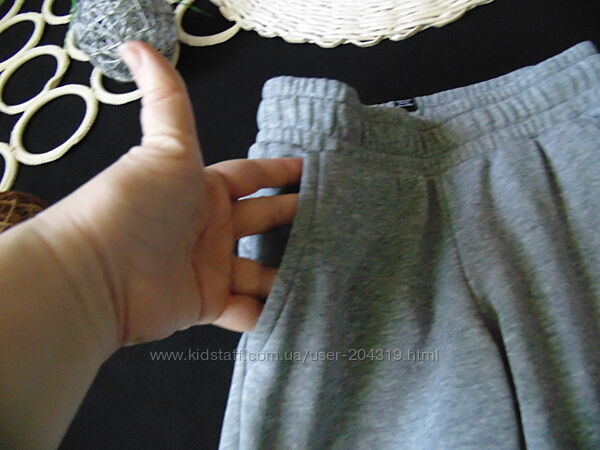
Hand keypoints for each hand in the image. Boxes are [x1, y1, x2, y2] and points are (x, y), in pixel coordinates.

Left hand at [36, 41, 301, 346]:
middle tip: (330, 220)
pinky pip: (242, 310)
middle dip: (290, 219)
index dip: (277, 173)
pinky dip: (263, 312)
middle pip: (260, 222)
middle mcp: (208, 228)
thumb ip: (166, 99)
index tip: (309, 171)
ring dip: (285, 271)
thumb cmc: (138, 203)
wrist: (101, 272)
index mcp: (202, 190)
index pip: (248, 177)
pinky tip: (292, 308)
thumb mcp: (165, 147)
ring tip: (323, 268)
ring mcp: (208, 267)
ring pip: (257, 269)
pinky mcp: (206, 304)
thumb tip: (136, 45)